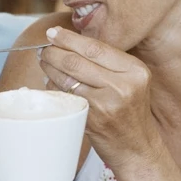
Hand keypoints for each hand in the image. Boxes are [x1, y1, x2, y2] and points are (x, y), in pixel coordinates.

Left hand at [39, 26, 158, 168]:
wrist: (137, 148)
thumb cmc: (129, 112)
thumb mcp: (131, 82)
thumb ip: (108, 63)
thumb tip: (69, 41)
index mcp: (134, 70)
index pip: (95, 47)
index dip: (69, 38)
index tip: (53, 33)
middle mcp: (123, 86)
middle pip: (77, 61)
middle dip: (54, 52)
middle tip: (44, 49)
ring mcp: (107, 104)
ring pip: (67, 78)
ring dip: (49, 68)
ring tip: (44, 62)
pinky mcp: (92, 119)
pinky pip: (64, 96)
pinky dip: (53, 87)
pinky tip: (50, 83)